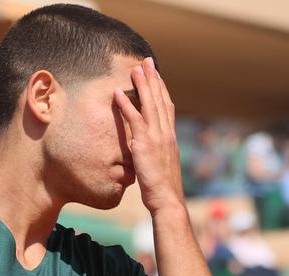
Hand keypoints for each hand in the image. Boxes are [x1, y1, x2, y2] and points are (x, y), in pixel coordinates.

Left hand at [114, 57, 184, 214]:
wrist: (167, 200)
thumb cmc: (163, 190)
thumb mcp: (162, 167)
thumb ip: (157, 155)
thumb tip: (151, 152)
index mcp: (170, 138)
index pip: (167, 108)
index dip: (162, 90)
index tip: (156, 76)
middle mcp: (166, 133)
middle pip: (160, 100)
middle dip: (153, 79)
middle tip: (147, 62)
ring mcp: (157, 137)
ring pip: (149, 104)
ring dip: (142, 85)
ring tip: (135, 69)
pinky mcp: (145, 144)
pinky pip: (134, 119)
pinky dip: (126, 104)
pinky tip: (117, 93)